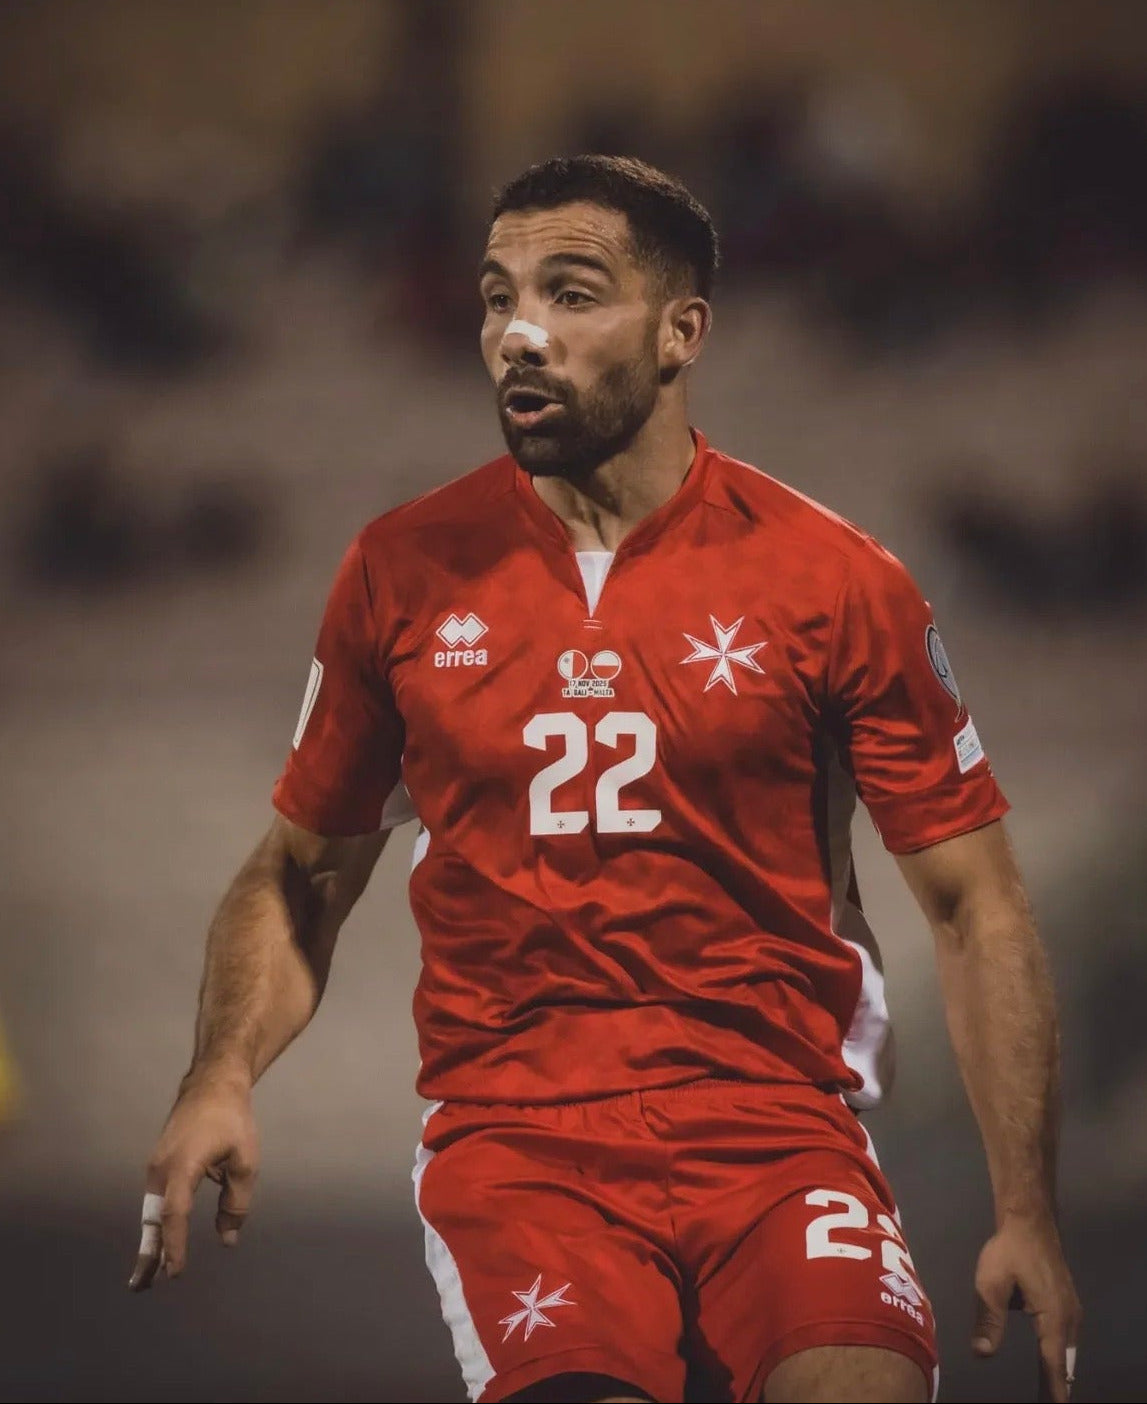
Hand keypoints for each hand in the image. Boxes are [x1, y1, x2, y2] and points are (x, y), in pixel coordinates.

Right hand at [128, 1069, 258, 1290]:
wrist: (212, 1084)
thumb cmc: (232, 1119)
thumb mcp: (245, 1159)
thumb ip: (236, 1202)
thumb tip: (228, 1239)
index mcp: (183, 1165)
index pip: (175, 1214)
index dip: (174, 1245)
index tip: (176, 1273)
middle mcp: (162, 1169)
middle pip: (152, 1219)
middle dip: (148, 1255)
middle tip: (141, 1287)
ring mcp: (156, 1166)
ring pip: (151, 1212)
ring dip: (151, 1242)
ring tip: (149, 1276)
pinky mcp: (159, 1165)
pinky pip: (155, 1201)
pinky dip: (156, 1224)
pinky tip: (161, 1243)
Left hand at [971, 1213, 1081, 1402]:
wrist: (1029, 1220)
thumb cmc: (1009, 1251)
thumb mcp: (991, 1285)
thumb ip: (989, 1321)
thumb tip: (982, 1354)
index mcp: (1054, 1318)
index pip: (1054, 1364)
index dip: (1053, 1389)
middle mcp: (1070, 1319)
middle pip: (1065, 1362)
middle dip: (1057, 1385)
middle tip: (1048, 1402)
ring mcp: (1072, 1310)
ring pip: (1068, 1351)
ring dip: (1059, 1371)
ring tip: (1048, 1392)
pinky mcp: (1067, 1303)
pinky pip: (1066, 1338)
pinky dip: (1059, 1355)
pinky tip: (1050, 1364)